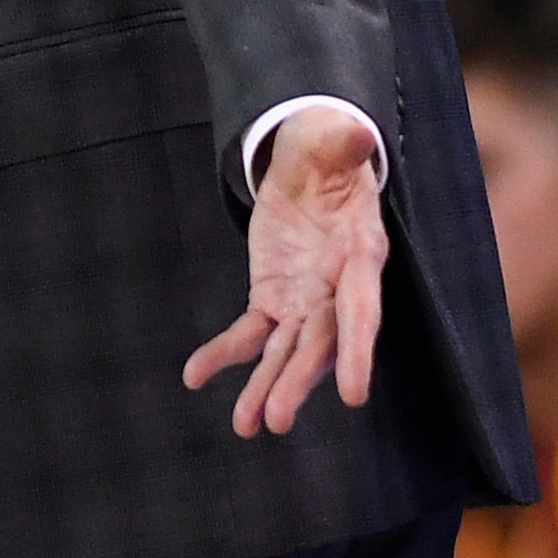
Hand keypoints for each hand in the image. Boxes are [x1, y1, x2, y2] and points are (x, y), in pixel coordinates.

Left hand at [184, 108, 383, 436]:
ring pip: (287, 352)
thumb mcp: (332, 141)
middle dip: (299, 381)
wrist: (311, 167)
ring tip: (244, 425)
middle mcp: (337, 287)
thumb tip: (355, 133)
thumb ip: (341, 143)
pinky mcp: (274, 300)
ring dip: (267, 387)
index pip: (362, 310)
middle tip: (276, 419)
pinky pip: (249, 334)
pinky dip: (223, 355)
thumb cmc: (329, 152)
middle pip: (321, 344)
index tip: (354, 396)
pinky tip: (195, 375)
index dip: (358, 352)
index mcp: (361, 252)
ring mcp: (306, 300)